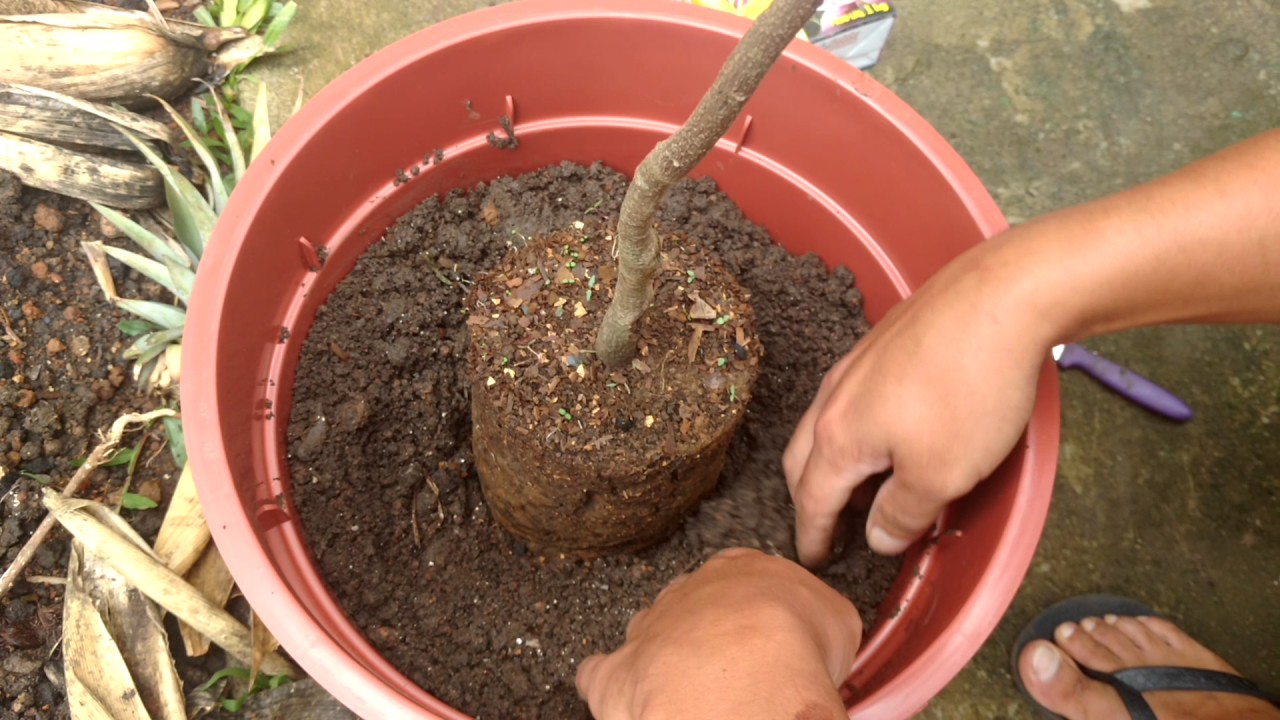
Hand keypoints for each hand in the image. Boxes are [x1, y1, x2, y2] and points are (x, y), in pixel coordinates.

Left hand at [574, 548, 861, 719]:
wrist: (748, 676)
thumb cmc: (795, 644)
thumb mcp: (835, 619)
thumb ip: (820, 616)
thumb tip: (824, 630)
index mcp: (741, 570)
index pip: (741, 575)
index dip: (751, 607)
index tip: (762, 627)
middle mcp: (689, 592)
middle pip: (691, 604)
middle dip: (705, 631)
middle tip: (728, 666)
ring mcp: (648, 629)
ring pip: (648, 633)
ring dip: (660, 656)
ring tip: (683, 687)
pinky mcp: (617, 673)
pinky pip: (600, 676)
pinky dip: (606, 685)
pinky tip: (621, 697)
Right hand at [783, 233, 1051, 564]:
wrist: (1002, 296)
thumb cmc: (968, 392)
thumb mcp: (941, 475)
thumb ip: (902, 514)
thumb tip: (875, 537)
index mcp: (837, 438)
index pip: (812, 500)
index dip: (813, 537)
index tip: (812, 562)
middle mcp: (833, 398)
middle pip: (802, 460)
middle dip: (810, 498)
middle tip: (829, 528)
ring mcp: (854, 364)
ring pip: (823, 424)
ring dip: (831, 461)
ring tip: (861, 486)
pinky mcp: (881, 342)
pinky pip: (848, 398)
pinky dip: (853, 429)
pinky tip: (887, 432)